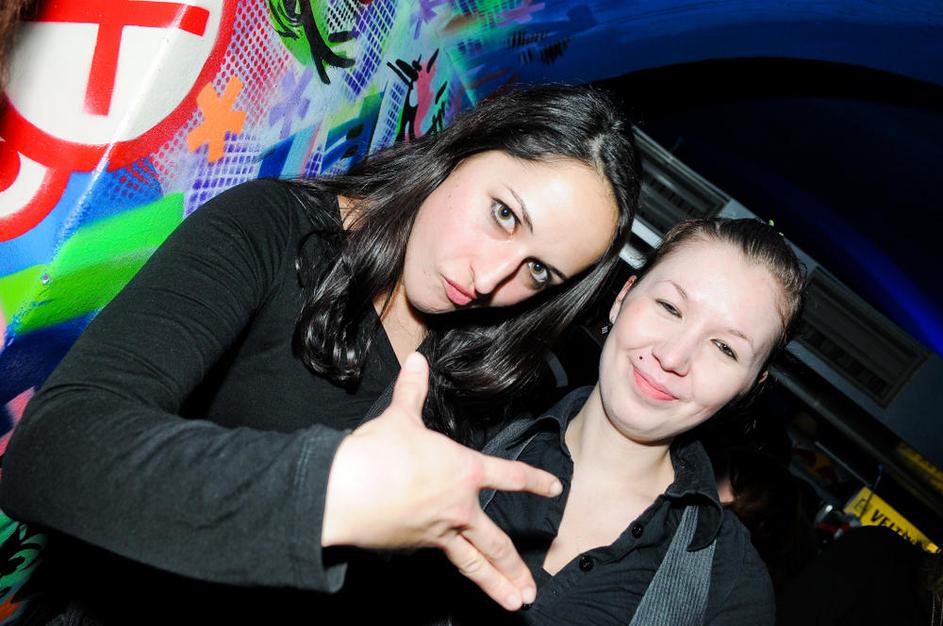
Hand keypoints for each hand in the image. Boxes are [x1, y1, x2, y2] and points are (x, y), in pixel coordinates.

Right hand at [322, 352, 562, 610]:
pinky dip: (454, 569)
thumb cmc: (378, 453)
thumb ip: (412, 391)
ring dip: (496, 584)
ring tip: (516, 604)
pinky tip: (459, 576)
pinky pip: (441, 558)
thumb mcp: (400, 417)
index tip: (555, 488)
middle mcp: (458, 507)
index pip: (509, 475)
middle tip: (531, 589)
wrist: (345, 491)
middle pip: (495, 542)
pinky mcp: (414, 545)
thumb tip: (416, 361)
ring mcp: (438, 531)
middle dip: (515, 566)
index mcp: (463, 470)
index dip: (535, 480)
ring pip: (473, 563)